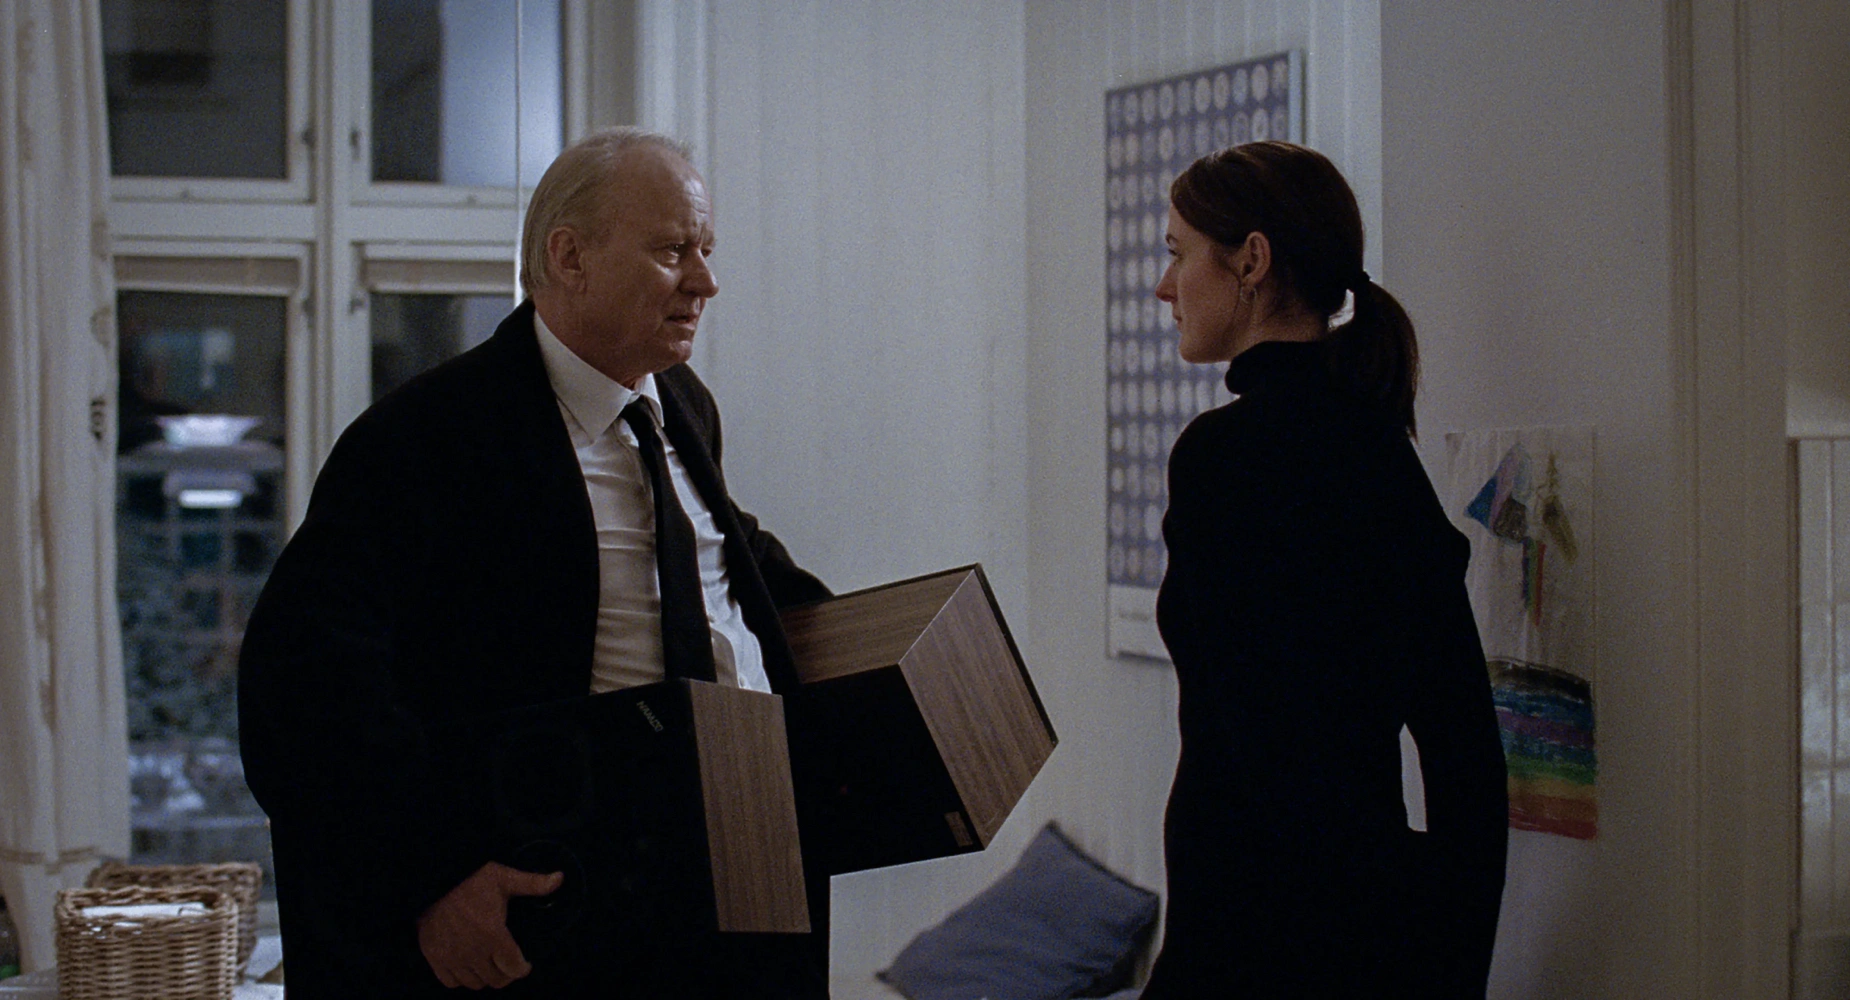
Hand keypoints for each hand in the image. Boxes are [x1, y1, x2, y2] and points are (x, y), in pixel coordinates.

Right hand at [416, 861, 563, 989]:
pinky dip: (461, 977)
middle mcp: (472, 951)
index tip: (525, 963)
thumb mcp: (503, 877)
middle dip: (507, 973)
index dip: (523, 968)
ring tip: (490, 962)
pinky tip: (468, 964)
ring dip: (485, 976)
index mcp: (492, 934)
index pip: (514, 969)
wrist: (432, 880)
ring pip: (475, 983)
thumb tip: (560, 878)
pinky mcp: (434, 958)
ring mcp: (451, 957)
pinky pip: (451, 982)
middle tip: (509, 963)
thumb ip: (532, 883)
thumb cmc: (470, 879)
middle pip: (496, 980)